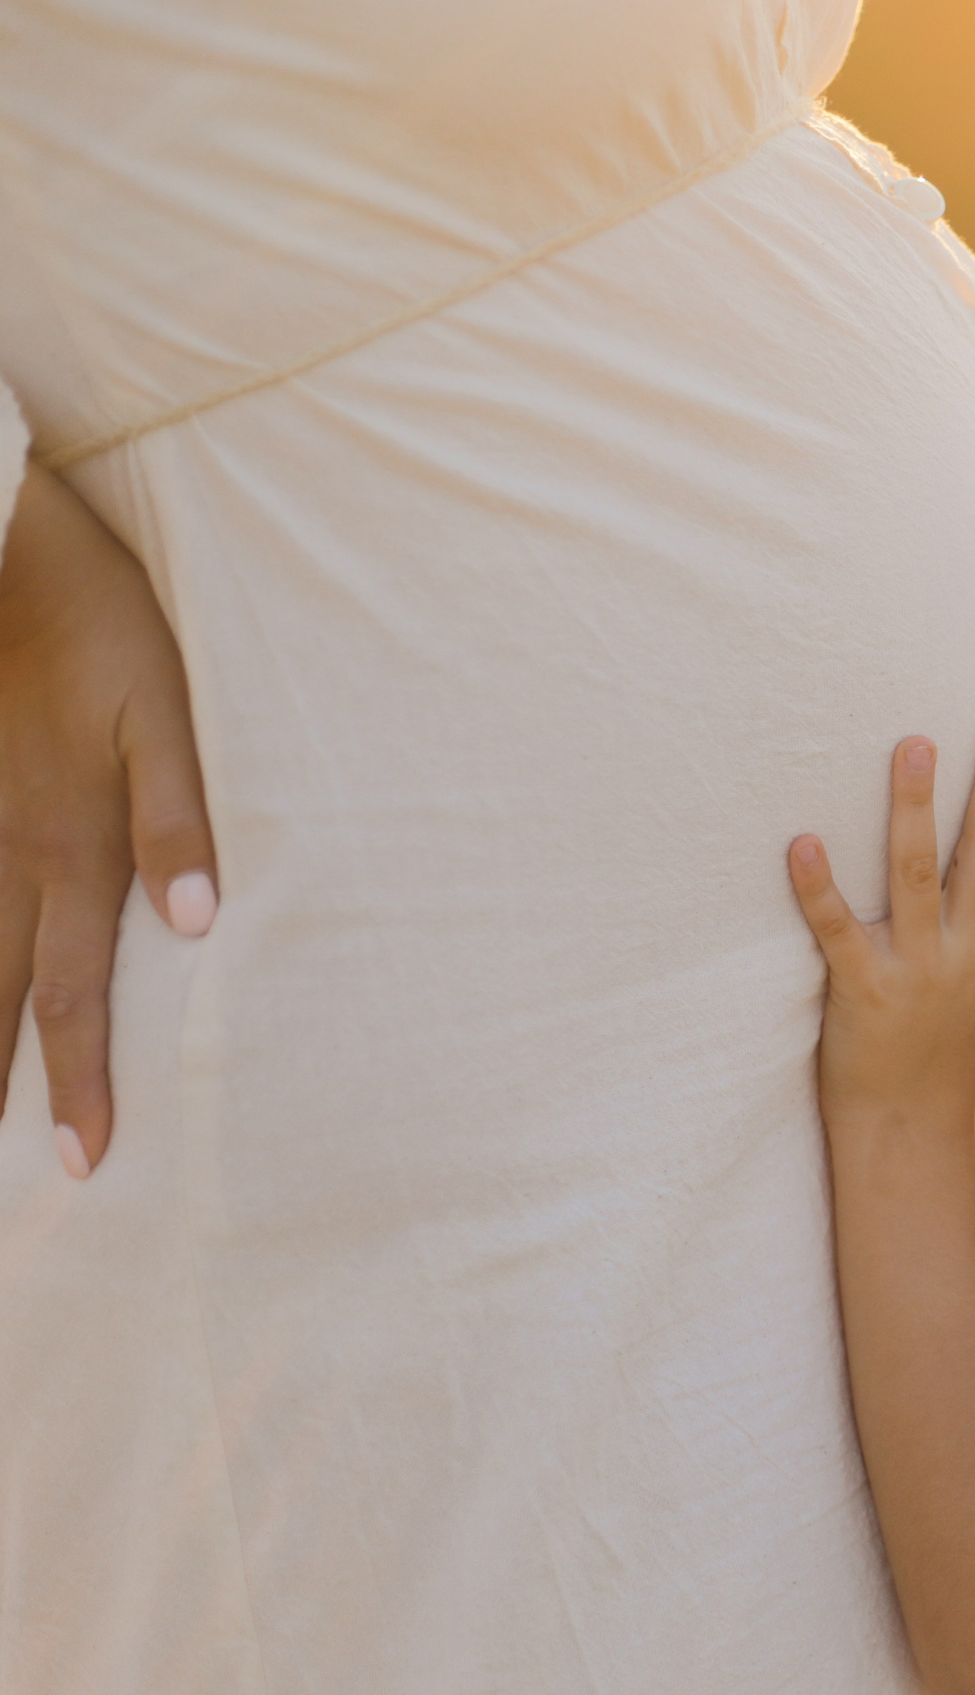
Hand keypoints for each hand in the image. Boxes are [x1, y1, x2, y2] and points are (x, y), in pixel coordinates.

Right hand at [1, 464, 217, 1178]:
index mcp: (71, 848)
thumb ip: (180, 818)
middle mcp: (2, 855)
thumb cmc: (101, 629)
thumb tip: (196, 924)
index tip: (87, 1163)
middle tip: (5, 1185)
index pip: (70, 994)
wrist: (0, 548)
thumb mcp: (166, 712)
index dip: (80, 1083)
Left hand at [787, 714, 974, 1133]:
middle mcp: (967, 950)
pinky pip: (838, 932)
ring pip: (918, 875)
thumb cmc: (947, 1052)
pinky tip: (802, 841)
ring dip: (915, 807)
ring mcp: (916, 969)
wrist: (908, 1128)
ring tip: (915, 744)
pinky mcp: (862, 992)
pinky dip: (819, 888)